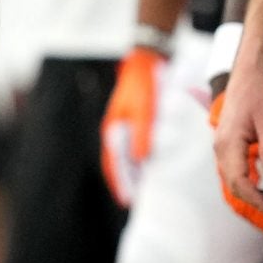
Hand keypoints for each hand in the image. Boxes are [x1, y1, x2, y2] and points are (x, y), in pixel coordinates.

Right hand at [101, 45, 164, 206]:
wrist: (144, 60)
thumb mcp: (143, 109)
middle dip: (125, 181)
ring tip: (142, 186)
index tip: (127, 201)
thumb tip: (143, 160)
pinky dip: (139, 158)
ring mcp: (123, 125)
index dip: (120, 183)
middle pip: (118, 162)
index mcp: (113, 131)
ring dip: (133, 171)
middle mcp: (116, 130)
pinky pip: (133, 145)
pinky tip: (149, 161)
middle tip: (134, 199)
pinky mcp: (134, 120)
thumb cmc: (143, 85)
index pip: (114, 164)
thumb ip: (143, 134)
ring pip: (126, 155)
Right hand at [213, 76, 262, 237]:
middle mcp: (221, 150)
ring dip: (252, 194)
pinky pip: (235, 172)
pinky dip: (248, 184)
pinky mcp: (229, 149)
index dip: (254, 197)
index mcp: (229, 144)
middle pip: (234, 185)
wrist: (247, 80)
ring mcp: (224, 150)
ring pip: (233, 181)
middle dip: (255, 200)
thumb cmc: (257, 97)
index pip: (238, 180)